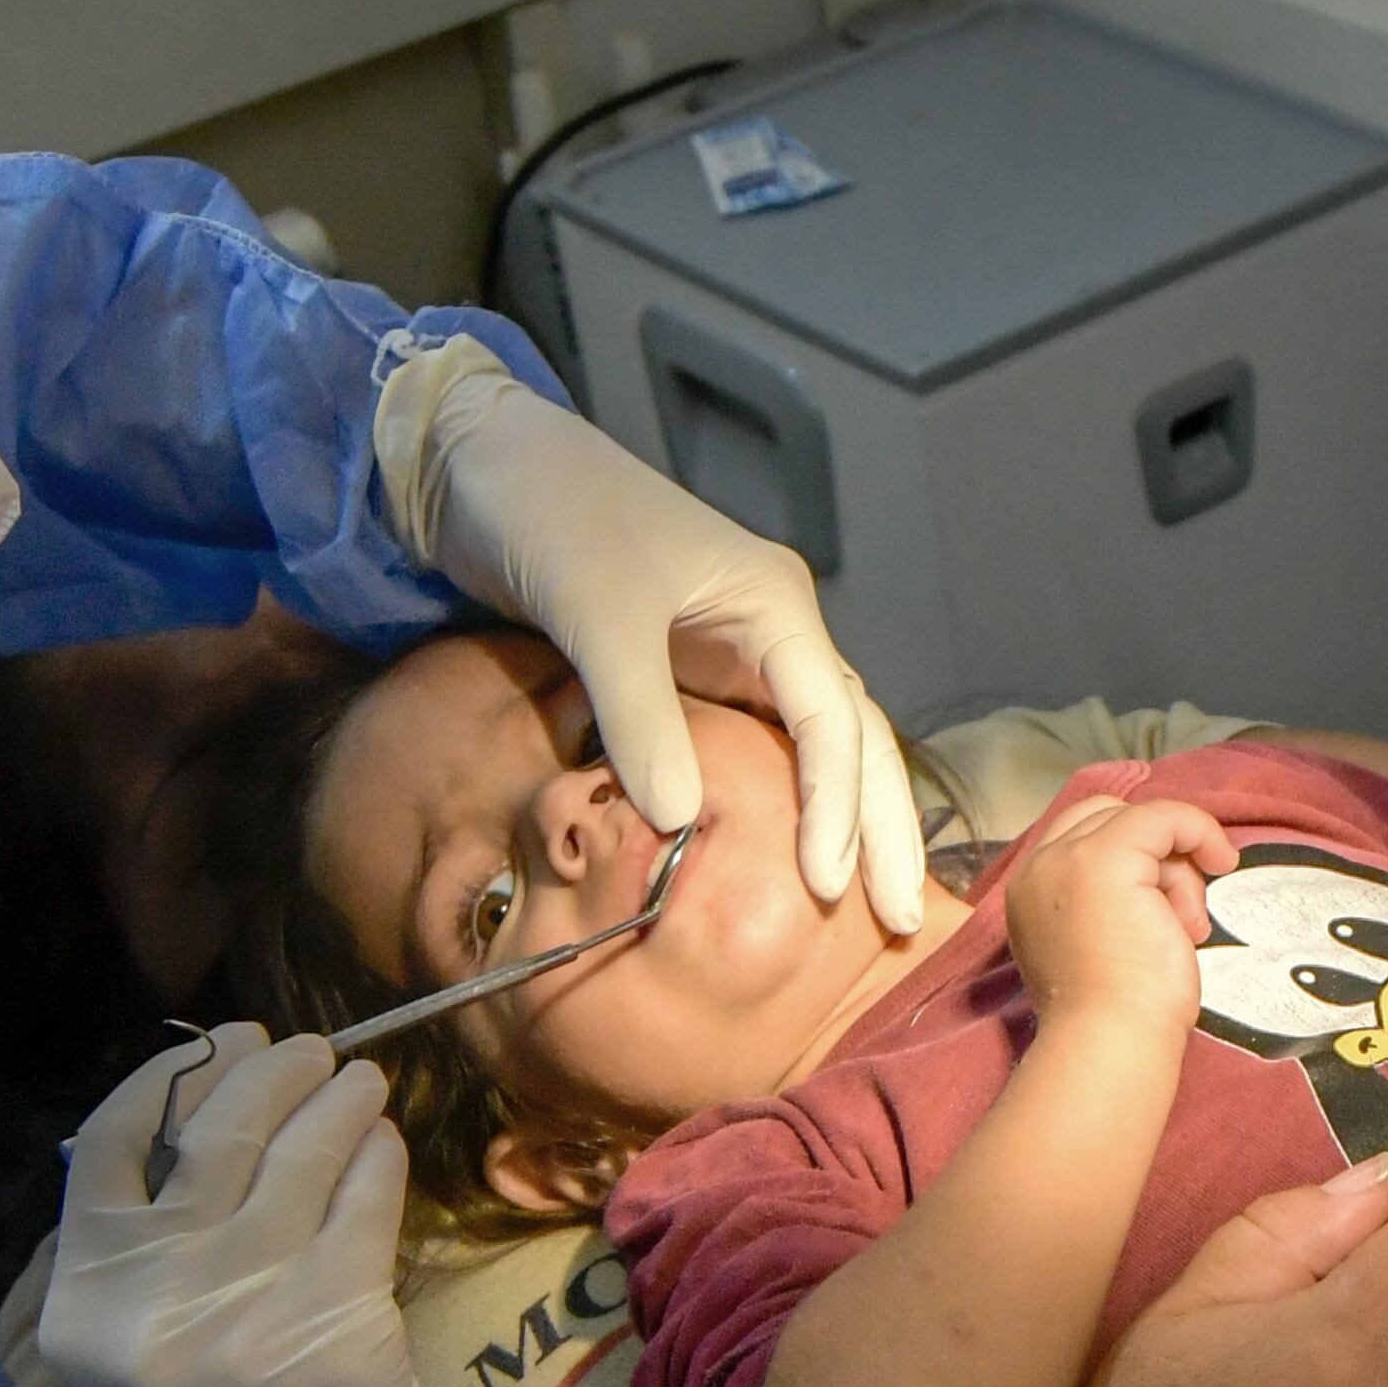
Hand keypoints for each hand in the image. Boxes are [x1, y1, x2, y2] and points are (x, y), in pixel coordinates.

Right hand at [39, 1027, 442, 1386]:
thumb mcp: (141, 1359)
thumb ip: (149, 1252)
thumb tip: (206, 1109)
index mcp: (79, 1311)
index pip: (102, 1146)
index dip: (168, 1077)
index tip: (219, 1046)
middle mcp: (147, 1304)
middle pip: (208, 1134)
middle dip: (267, 1073)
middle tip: (309, 1052)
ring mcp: (241, 1312)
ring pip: (295, 1156)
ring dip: (336, 1100)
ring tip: (359, 1083)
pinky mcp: (333, 1325)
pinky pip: (361, 1202)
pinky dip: (376, 1159)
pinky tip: (383, 1147)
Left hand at [388, 349, 930, 936]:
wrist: (485, 466)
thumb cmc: (548, 513)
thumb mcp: (594, 611)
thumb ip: (638, 714)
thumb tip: (684, 820)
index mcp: (773, 603)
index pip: (832, 717)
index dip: (835, 805)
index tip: (824, 884)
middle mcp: (774, 632)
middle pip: (855, 740)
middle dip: (882, 827)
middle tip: (903, 920)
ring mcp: (739, 656)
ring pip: (818, 750)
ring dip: (846, 824)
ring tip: (869, 908)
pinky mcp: (694, 680)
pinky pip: (758, 753)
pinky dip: (784, 808)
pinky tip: (791, 863)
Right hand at [999, 787, 1234, 1036]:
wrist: (1109, 1042)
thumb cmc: (1114, 1015)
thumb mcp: (1103, 945)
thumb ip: (1111, 906)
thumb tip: (1163, 884)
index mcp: (1030, 891)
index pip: (1084, 837)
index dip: (1135, 855)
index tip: (1166, 901)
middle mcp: (1038, 866)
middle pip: (1108, 819)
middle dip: (1155, 856)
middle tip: (1180, 914)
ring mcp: (1067, 857)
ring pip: (1141, 824)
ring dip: (1177, 872)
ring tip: (1185, 929)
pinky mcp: (1106, 857)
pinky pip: (1165, 816)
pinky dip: (1199, 831)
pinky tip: (1223, 861)